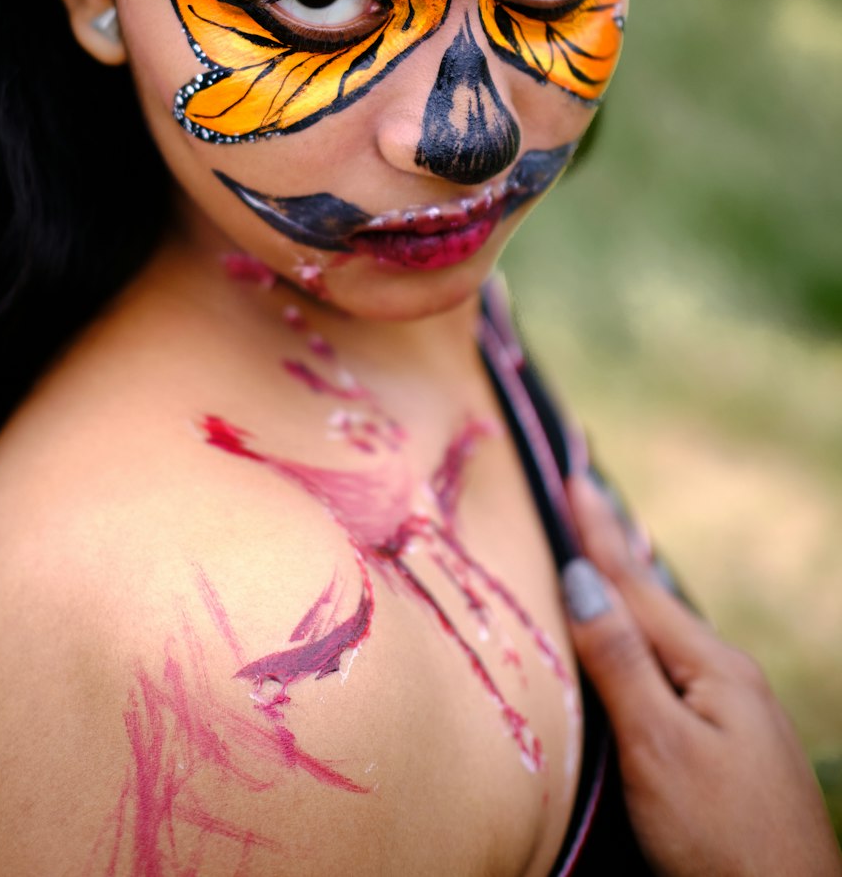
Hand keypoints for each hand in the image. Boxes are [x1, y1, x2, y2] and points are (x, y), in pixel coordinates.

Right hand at [562, 472, 841, 876]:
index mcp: (713, 666)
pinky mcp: (734, 752)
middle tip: (587, 495)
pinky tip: (648, 645)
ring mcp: (738, 716)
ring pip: (668, 638)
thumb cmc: (721, 840)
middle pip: (655, 602)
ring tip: (610, 551)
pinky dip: (649, 640)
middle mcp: (730, 679)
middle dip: (616, 551)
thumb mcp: (658, 746)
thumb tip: (582, 578)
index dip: (598, 532)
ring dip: (632, 593)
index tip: (574, 473)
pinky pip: (678, 671)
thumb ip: (619, 661)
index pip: (635, 585)